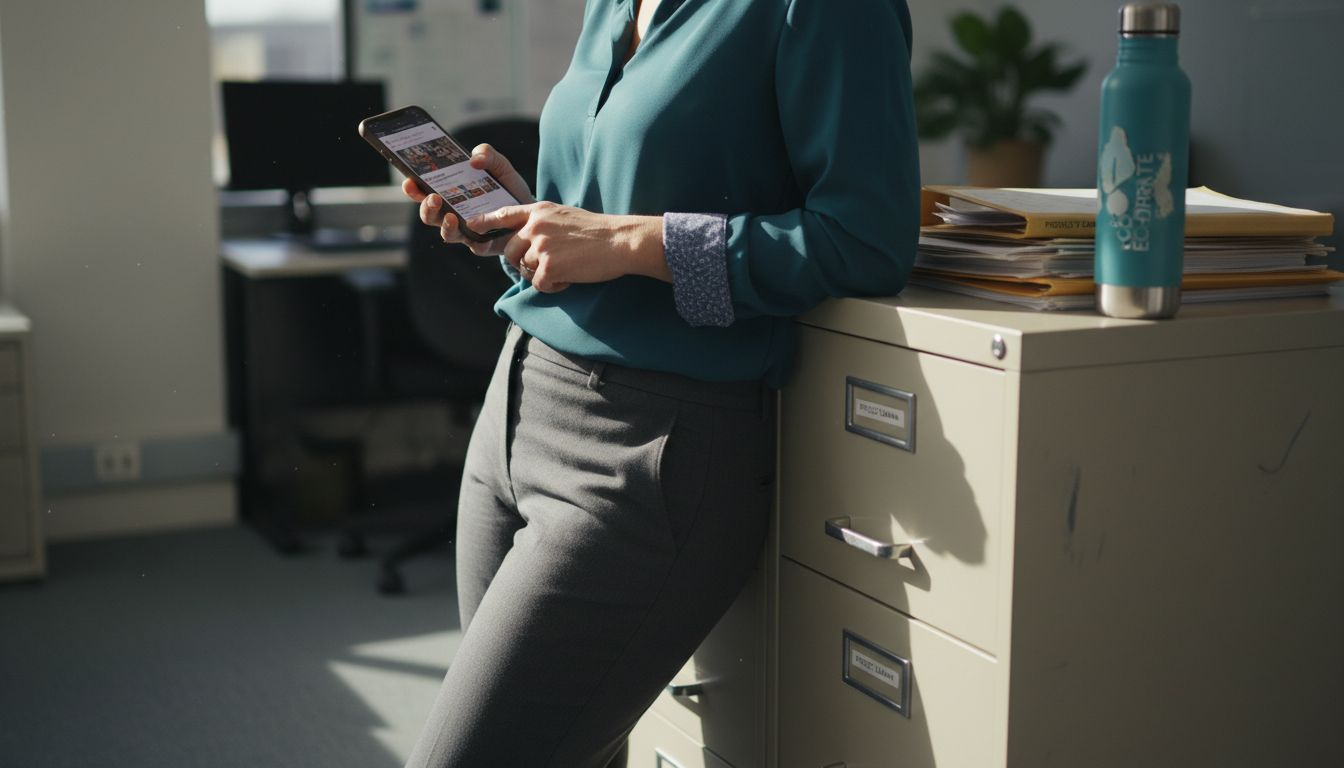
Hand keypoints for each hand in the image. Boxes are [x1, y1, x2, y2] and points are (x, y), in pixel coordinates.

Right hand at [400, 143, 534, 255]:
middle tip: (433, 197)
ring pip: (447, 233)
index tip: (409, 181)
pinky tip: (478, 236)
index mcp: (450, 193)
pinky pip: (476, 247)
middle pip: (429, 215)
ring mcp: (467, 231)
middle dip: (426, 207)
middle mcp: (452, 214)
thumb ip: (488, 154)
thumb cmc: (508, 189)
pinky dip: (475, 242)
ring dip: (445, 226)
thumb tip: (474, 159)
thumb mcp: (500, 166)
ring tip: (451, 216)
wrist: (532, 213)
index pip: (424, 191)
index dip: (413, 188)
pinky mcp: (485, 244)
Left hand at [471, 202, 669, 292]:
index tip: (470, 225)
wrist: (619, 241)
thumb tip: (525, 236)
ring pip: (524, 269)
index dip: (484, 221)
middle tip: (548, 265)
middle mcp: (535, 226)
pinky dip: (554, 286)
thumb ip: (541, 222)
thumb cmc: (597, 231)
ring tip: (565, 269)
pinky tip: (570, 278)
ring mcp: (540, 246)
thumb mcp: (564, 215)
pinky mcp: (549, 266)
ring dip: (542, 275)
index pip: (503, 215)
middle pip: (509, 251)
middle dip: (522, 263)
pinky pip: (539, 284)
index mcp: (538, 211)